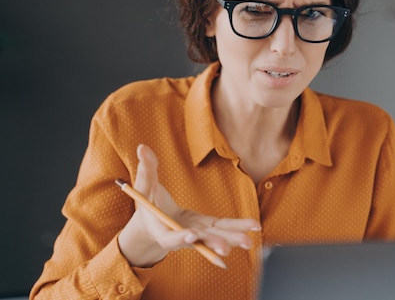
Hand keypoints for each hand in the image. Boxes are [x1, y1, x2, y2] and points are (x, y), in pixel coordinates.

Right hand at [118, 144, 260, 267]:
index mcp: (163, 231)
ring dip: (232, 239)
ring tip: (248, 241)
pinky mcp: (207, 228)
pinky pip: (223, 229)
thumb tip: (142, 147)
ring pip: (215, 237)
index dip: (181, 237)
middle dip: (213, 244)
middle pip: (199, 242)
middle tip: (226, 248)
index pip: (171, 238)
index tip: (191, 234)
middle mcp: (182, 237)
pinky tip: (253, 230)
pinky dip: (236, 230)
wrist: (153, 222)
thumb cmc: (147, 203)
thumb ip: (146, 169)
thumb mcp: (144, 186)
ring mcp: (197, 233)